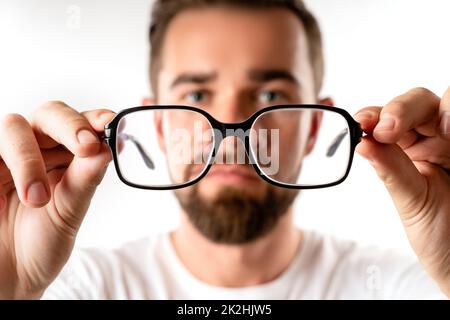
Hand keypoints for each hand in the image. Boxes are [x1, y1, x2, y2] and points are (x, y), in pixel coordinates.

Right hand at [0, 101, 113, 298]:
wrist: (10, 278)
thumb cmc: (42, 242)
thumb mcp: (69, 212)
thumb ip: (85, 180)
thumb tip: (107, 148)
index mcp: (64, 156)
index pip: (79, 125)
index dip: (92, 119)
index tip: (108, 123)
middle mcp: (35, 149)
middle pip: (49, 115)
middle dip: (69, 126)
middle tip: (85, 147)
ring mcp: (4, 157)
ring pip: (13, 128)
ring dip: (29, 158)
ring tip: (37, 198)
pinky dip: (0, 167)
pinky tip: (6, 196)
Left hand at [355, 87, 449, 296]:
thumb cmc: (439, 235)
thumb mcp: (411, 202)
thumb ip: (391, 170)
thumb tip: (361, 142)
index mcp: (406, 150)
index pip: (389, 118)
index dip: (376, 114)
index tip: (363, 122)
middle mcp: (434, 140)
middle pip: (419, 103)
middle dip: (402, 109)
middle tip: (389, 129)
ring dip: (444, 110)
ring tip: (442, 135)